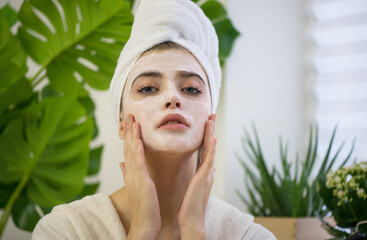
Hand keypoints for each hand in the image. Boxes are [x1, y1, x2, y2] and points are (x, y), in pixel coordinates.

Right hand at [120, 114, 160, 239]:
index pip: (129, 150)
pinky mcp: (142, 182)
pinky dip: (137, 152)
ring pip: (132, 152)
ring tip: (133, 121)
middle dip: (129, 130)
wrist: (145, 223)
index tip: (130, 122)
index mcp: (131, 172)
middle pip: (128, 147)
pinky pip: (138, 164)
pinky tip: (138, 141)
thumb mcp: (135, 186)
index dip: (128, 135)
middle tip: (129, 114)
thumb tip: (122, 163)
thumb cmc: (144, 206)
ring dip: (132, 136)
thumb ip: (128, 173)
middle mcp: (131, 172)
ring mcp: (135, 176)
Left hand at [177, 114, 216, 238]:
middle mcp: (207, 170)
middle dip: (211, 130)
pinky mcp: (204, 179)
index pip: (205, 149)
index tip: (206, 122)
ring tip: (211, 120)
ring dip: (211, 134)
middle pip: (209, 145)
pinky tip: (213, 139)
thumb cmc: (190, 205)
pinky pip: (208, 161)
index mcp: (202, 172)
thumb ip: (200, 175)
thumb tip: (208, 167)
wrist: (191, 221)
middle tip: (212, 114)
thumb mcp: (195, 186)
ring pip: (210, 149)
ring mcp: (207, 174)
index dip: (206, 135)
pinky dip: (211, 149)